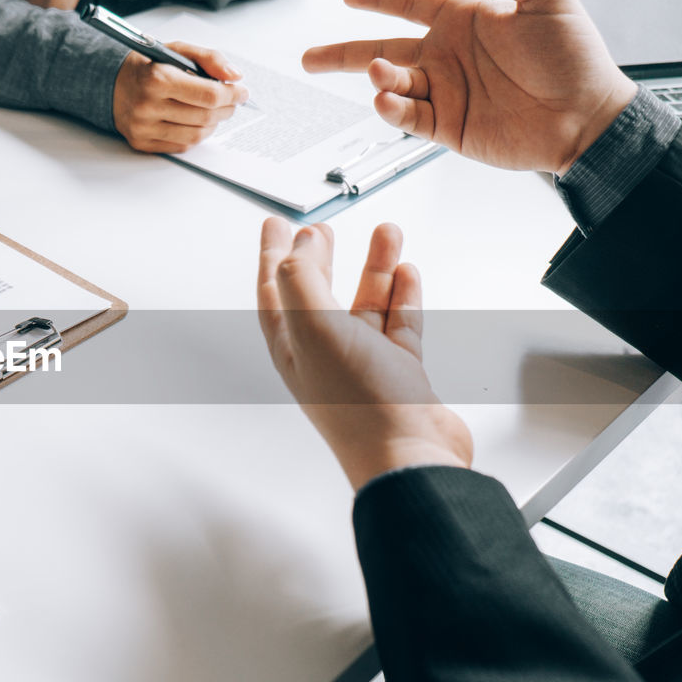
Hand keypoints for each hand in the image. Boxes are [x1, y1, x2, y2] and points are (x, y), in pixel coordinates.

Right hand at [113, 43, 248, 152]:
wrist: (110, 84)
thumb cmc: (148, 66)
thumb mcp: (176, 50)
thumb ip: (209, 58)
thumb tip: (235, 76)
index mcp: (157, 78)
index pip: (208, 94)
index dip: (232, 94)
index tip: (241, 91)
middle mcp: (148, 106)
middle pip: (205, 116)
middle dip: (226, 108)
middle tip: (231, 101)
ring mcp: (144, 128)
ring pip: (197, 135)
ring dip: (214, 123)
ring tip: (215, 111)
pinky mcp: (142, 143)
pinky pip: (182, 145)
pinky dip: (197, 134)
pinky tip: (196, 122)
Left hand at [257, 218, 471, 490]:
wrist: (409, 456)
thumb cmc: (359, 406)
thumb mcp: (315, 328)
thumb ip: (302, 279)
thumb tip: (298, 244)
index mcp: (292, 346)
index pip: (275, 289)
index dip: (272, 254)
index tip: (274, 224)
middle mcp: (324, 354)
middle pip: (317, 293)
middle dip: (319, 257)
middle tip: (321, 229)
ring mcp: (363, 364)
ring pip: (365, 302)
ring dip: (375, 266)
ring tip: (386, 233)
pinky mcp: (399, 373)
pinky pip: (399, 323)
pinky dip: (404, 295)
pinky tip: (406, 273)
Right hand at [300, 0, 637, 174]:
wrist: (586, 119)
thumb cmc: (575, 58)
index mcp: (465, 22)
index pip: (410, 4)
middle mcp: (448, 57)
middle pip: (382, 49)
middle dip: (343, 54)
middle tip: (309, 58)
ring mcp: (445, 93)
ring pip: (392, 84)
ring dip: (378, 78)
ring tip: (379, 74)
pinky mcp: (448, 128)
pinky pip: (408, 118)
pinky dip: (392, 109)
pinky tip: (387, 99)